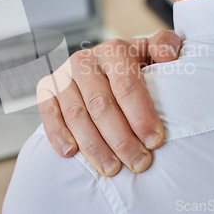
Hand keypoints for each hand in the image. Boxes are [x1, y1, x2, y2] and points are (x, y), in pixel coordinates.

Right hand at [37, 30, 181, 175]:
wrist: (99, 64)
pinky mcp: (47, 89)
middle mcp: (84, 61)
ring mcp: (63, 75)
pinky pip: (48, 113)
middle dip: (121, 138)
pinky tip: (71, 153)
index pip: (126, 85)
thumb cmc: (130, 65)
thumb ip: (166, 45)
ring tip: (112, 168)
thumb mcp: (151, 52)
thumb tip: (167, 53)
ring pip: (76, 114)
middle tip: (138, 162)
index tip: (154, 141)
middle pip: (101, 104)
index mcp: (113, 51)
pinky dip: (57, 134)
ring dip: (94, 145)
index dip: (140, 116)